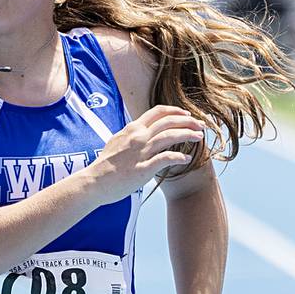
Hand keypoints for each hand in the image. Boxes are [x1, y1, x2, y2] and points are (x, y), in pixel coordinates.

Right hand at [88, 106, 206, 205]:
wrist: (93, 182)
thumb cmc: (104, 165)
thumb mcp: (116, 141)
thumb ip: (131, 135)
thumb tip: (141, 130)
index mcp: (132, 129)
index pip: (157, 112)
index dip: (175, 111)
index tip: (186, 115)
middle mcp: (138, 137)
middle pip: (168, 121)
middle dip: (188, 121)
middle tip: (200, 125)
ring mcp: (141, 152)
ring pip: (170, 136)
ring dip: (188, 134)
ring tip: (199, 137)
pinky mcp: (143, 168)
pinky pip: (166, 158)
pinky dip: (179, 157)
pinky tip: (187, 158)